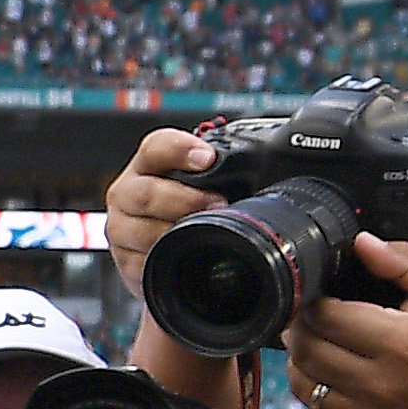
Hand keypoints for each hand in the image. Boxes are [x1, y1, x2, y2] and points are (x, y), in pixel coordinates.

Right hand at [102, 124, 223, 299]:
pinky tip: (181, 255)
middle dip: (184, 199)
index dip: (180, 149)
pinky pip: (137, 261)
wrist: (179, 256)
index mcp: (150, 166)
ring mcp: (122, 227)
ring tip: (203, 232)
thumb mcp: (209, 183)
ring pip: (135, 230)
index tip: (208, 158)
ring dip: (172, 231)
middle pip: (143, 192)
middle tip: (218, 204)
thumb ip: (227, 171)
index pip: (156, 147)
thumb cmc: (197, 212)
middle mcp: (128, 193)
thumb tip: (285, 163)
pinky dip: (160, 259)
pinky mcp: (123, 260)